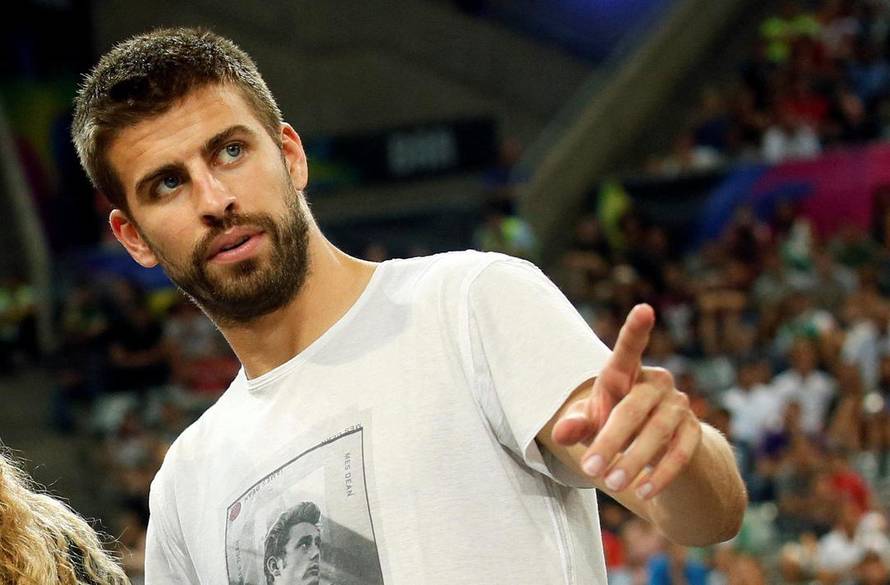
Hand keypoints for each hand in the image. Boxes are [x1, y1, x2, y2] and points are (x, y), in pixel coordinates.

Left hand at [550, 304, 701, 499]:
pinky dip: (661, 474)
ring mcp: (679, 406)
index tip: (644, 309)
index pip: (628, 350)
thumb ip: (575, 425)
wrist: (653, 455)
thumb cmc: (611, 428)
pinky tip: (644, 492)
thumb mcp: (589, 426)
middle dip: (610, 440)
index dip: (635, 330)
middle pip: (633, 407)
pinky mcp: (694, 433)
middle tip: (590, 469)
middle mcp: (657, 383)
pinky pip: (681, 453)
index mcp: (626, 373)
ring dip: (633, 460)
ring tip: (612, 484)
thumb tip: (561, 432)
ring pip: (658, 431)